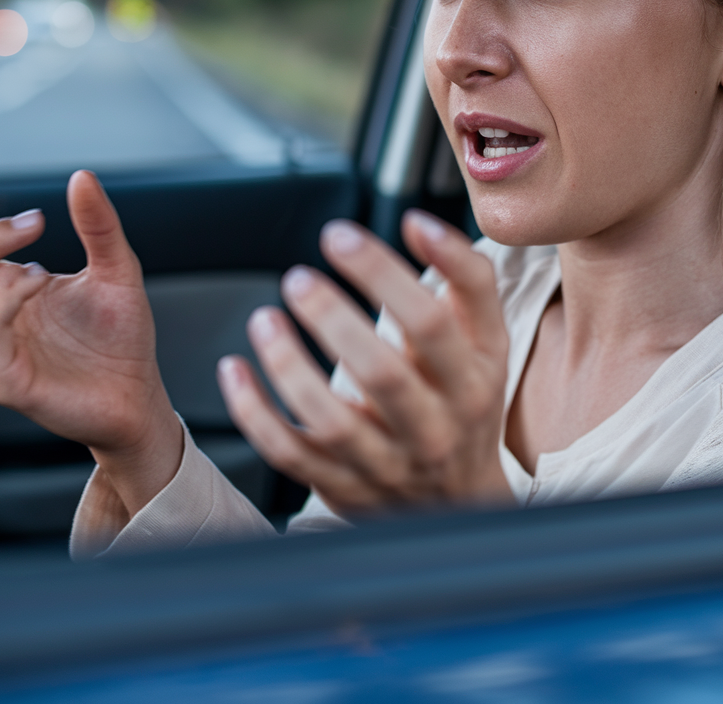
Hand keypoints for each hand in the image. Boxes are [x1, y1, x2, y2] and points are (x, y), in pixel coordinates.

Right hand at [0, 171, 182, 516]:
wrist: (138, 393)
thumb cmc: (120, 337)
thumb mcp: (116, 269)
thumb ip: (98, 225)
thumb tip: (82, 176)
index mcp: (0, 290)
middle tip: (33, 223)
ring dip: (0, 267)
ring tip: (45, 266)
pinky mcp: (5, 381)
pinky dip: (7, 303)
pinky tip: (38, 285)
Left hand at [219, 211, 511, 515]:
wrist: (461, 498)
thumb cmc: (465, 399)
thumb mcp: (486, 342)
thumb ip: (465, 281)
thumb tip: (420, 224)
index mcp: (471, 380)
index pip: (434, 322)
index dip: (389, 273)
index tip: (353, 233)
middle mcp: (433, 425)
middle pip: (383, 374)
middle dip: (333, 319)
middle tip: (298, 277)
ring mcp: (387, 462)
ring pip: (332, 422)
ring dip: (289, 366)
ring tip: (264, 318)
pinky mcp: (343, 486)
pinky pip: (290, 454)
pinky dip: (255, 413)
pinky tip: (236, 369)